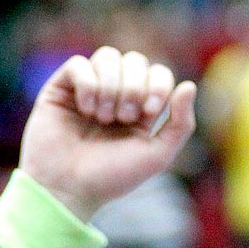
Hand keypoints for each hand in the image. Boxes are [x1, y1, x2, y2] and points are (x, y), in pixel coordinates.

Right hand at [19, 46, 196, 221]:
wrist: (67, 191)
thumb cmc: (109, 178)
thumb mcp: (156, 156)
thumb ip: (181, 125)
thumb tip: (189, 85)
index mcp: (138, 108)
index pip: (157, 73)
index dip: (158, 84)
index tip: (148, 112)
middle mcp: (113, 95)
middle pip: (134, 60)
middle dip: (132, 87)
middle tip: (121, 118)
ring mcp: (86, 90)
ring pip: (107, 56)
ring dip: (110, 85)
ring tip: (101, 116)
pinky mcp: (60, 90)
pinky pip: (79, 64)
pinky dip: (87, 83)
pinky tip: (85, 109)